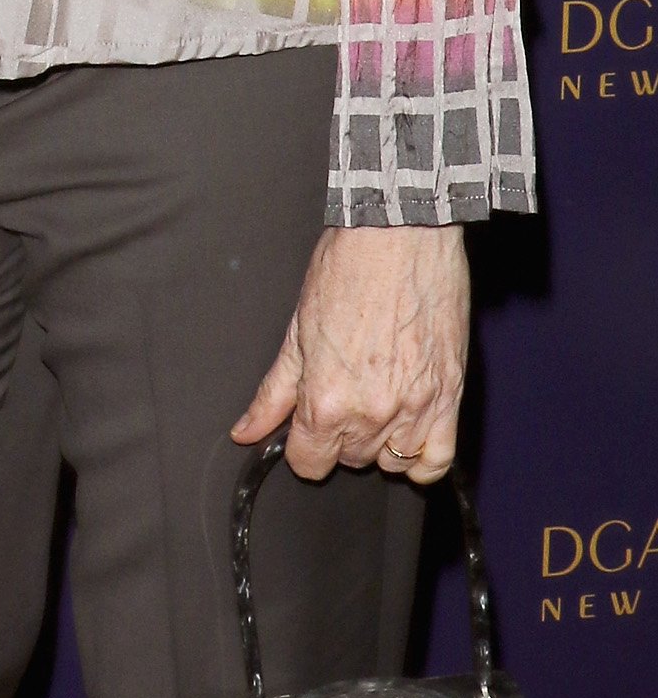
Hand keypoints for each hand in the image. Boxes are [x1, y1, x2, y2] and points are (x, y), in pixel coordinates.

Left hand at [233, 226, 468, 485]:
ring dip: (380, 441)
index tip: (305, 429)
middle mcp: (372, 414)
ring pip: (392, 462)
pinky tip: (409, 431)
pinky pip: (438, 461)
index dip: (301, 446)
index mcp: (327, 400)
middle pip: (349, 459)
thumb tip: (246, 431)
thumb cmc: (346, 269)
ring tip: (376, 402)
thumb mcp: (297, 330)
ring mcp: (416, 408)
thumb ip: (273, 392)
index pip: (307, 464)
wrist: (400, 234)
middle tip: (342, 393)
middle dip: (339, 434)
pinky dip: (423, 457)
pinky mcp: (451, 396)